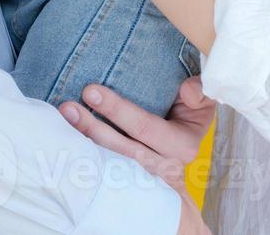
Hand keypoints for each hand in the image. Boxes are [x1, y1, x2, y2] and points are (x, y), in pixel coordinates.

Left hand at [58, 76, 218, 195]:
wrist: (187, 133)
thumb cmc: (193, 110)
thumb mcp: (204, 98)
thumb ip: (201, 90)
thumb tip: (187, 91)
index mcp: (183, 146)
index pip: (145, 128)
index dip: (117, 110)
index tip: (91, 90)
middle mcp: (164, 165)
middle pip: (121, 149)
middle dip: (92, 127)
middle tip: (68, 106)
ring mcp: (146, 175)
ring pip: (110, 162)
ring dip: (84, 139)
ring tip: (65, 117)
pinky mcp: (131, 178)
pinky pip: (105, 167)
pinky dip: (86, 152)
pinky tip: (66, 137)